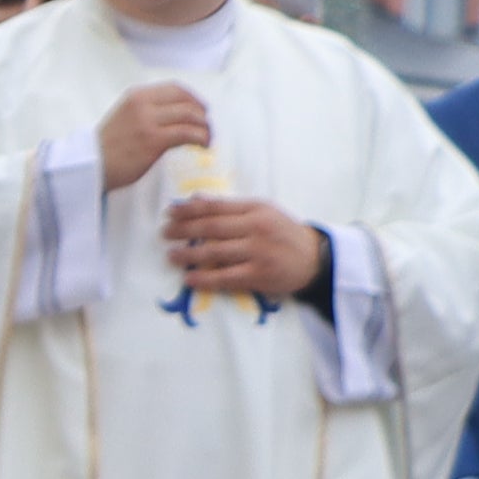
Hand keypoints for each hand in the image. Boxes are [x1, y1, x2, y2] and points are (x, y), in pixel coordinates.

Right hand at [96, 82, 212, 192]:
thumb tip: (175, 116)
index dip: (193, 98)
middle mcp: (143, 104)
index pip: (175, 88)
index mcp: (136, 96)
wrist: (91, 166)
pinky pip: (187, 134)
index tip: (201, 108)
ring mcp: (148, 121)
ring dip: (205, 127)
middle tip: (206, 125)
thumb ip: (147, 111)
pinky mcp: (154, 140)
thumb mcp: (125, 117)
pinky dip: (201, 138)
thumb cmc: (107, 148)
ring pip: (190, 116)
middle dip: (202, 113)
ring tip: (207, 139)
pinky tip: (202, 146)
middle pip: (186, 101)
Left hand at [164, 191, 325, 301]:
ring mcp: (257, 252)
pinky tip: (189, 278)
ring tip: (171, 255)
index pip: (216, 207)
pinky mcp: (258, 275)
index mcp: (255, 209)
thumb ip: (231, 208)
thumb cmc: (282, 233)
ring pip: (215, 252)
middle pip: (211, 227)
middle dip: (183, 230)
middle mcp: (256, 228)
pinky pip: (226, 277)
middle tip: (164, 233)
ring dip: (189, 254)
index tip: (170, 212)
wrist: (314, 258)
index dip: (189, 209)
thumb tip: (196, 199)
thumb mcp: (262, 212)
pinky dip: (205, 278)